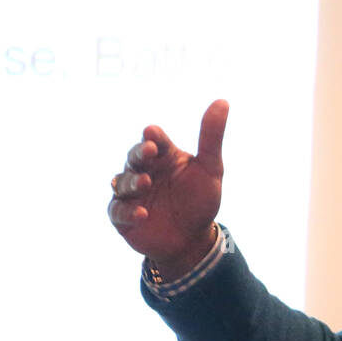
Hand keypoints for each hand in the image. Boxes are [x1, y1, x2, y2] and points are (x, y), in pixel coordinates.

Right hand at [108, 99, 227, 269]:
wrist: (192, 240)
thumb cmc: (200, 200)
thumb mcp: (211, 169)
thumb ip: (212, 137)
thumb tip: (223, 100)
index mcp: (163, 156)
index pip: (155, 141)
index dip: (153, 138)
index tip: (154, 134)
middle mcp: (144, 170)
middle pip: (135, 157)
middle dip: (139, 154)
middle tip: (149, 152)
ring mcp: (130, 193)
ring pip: (123, 182)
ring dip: (133, 182)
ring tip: (145, 183)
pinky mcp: (122, 216)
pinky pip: (118, 211)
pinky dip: (128, 212)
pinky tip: (142, 214)